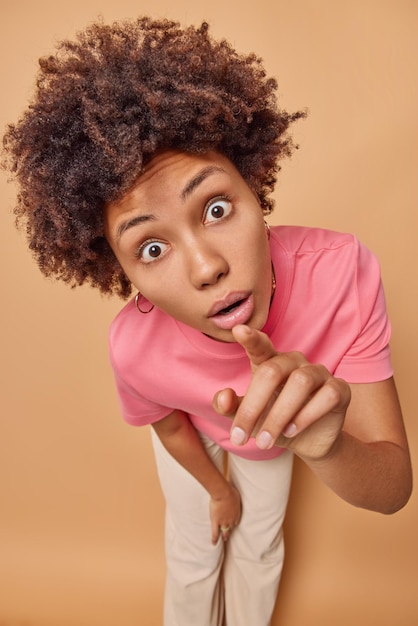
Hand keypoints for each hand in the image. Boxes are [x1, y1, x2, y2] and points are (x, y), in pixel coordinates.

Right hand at [210, 483, 240, 543]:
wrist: (223, 494)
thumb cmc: (230, 491)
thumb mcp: (235, 494)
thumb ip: (234, 497)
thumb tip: (233, 494)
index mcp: (237, 513)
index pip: (236, 521)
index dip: (234, 522)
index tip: (232, 523)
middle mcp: (232, 519)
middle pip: (231, 528)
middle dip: (230, 531)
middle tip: (228, 535)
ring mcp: (224, 522)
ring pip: (225, 531)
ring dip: (224, 536)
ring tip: (224, 539)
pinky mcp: (216, 522)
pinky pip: (215, 533)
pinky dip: (215, 539)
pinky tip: (213, 543)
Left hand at [213, 325, 350, 460]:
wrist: (308, 441)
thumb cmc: (274, 420)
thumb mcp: (249, 418)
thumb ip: (231, 407)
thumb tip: (222, 396)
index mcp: (270, 362)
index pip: (260, 346)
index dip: (250, 338)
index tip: (238, 330)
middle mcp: (294, 362)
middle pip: (273, 371)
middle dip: (253, 407)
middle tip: (240, 436)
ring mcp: (318, 372)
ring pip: (301, 382)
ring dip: (279, 415)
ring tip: (266, 440)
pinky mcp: (339, 389)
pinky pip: (327, 395)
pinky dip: (307, 415)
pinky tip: (292, 430)